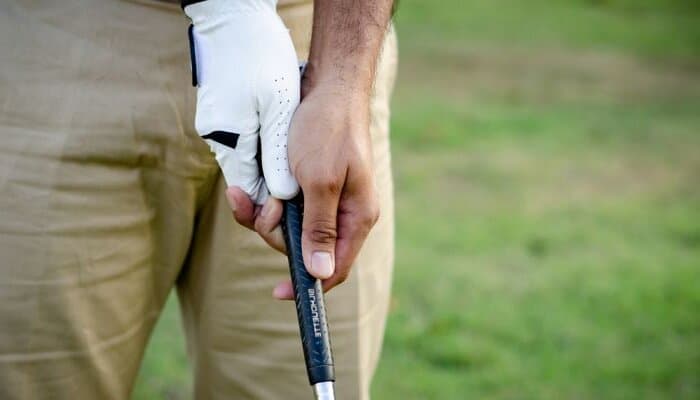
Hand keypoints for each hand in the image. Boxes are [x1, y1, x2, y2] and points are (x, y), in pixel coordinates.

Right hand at [186, 0, 298, 203]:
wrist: (232, 14)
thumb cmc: (259, 54)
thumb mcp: (278, 105)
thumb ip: (278, 153)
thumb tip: (284, 195)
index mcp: (229, 141)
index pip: (250, 192)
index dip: (274, 204)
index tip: (299, 202)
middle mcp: (217, 139)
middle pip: (248, 177)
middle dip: (275, 184)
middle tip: (305, 179)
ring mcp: (216, 125)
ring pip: (248, 158)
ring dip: (272, 161)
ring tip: (300, 152)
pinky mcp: (221, 113)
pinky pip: (245, 140)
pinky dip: (265, 143)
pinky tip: (284, 132)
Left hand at [229, 82, 379, 299]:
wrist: (326, 88)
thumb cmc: (328, 131)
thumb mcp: (320, 181)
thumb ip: (320, 228)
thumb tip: (321, 273)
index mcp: (355, 217)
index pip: (335, 267)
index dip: (308, 283)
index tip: (279, 292)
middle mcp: (341, 214)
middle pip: (305, 249)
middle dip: (276, 233)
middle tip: (264, 208)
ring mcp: (324, 200)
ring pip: (288, 228)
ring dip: (264, 215)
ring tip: (246, 194)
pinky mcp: (307, 186)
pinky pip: (282, 207)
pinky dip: (262, 202)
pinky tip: (243, 191)